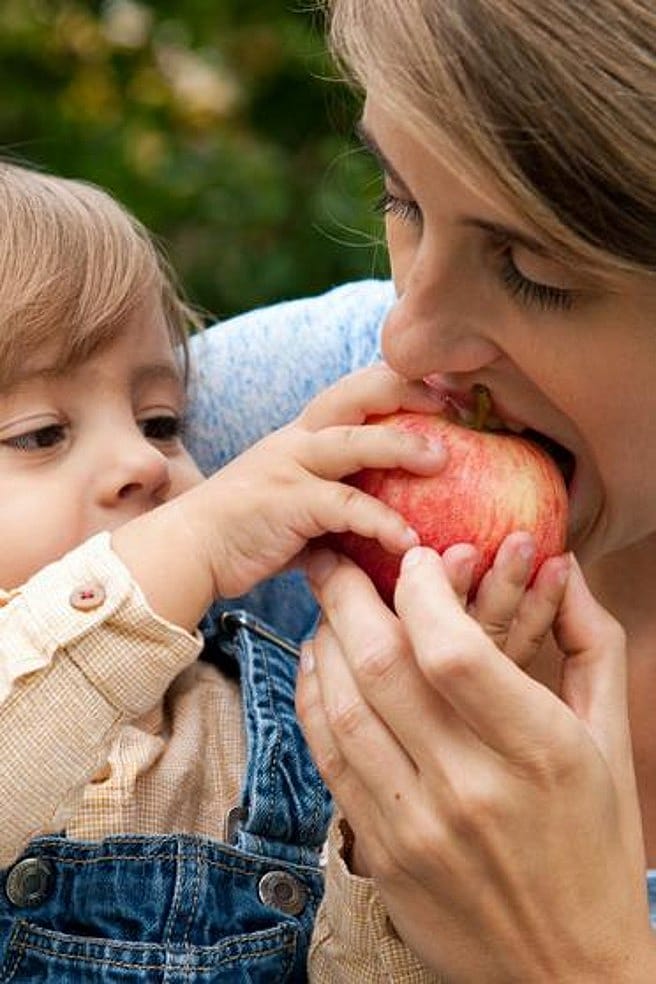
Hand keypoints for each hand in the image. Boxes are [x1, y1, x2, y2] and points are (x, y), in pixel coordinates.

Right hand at [173, 364, 447, 598]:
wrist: (188, 549)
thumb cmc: (249, 530)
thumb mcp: (298, 500)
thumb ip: (339, 497)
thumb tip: (394, 516)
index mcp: (304, 434)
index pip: (357, 390)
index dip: (402, 383)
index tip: (447, 393)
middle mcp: (298, 439)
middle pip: (357, 393)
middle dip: (407, 389)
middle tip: (454, 403)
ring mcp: (289, 467)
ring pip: (354, 442)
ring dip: (402, 447)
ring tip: (443, 460)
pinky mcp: (286, 503)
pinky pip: (344, 507)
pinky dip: (380, 521)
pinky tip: (407, 541)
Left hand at [296, 546, 653, 982]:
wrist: (569, 969)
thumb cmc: (599, 844)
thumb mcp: (611, 739)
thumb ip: (590, 642)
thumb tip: (562, 564)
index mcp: (539, 753)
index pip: (455, 651)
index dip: (423, 589)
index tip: (414, 559)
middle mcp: (470, 789)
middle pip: (381, 668)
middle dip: (348, 595)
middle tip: (336, 558)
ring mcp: (417, 827)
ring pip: (341, 708)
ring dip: (323, 642)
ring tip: (326, 607)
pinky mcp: (382, 854)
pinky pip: (329, 759)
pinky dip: (314, 701)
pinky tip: (320, 667)